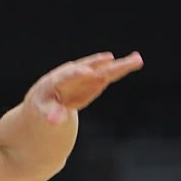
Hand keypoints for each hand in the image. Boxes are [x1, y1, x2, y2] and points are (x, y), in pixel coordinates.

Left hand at [26, 51, 142, 124]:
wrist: (47, 95)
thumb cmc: (44, 103)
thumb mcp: (44, 110)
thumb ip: (51, 114)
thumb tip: (55, 121)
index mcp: (55, 81)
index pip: (65, 77)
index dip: (74, 74)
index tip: (84, 71)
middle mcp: (72, 74)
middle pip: (88, 69)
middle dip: (100, 65)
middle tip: (112, 59)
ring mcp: (85, 75)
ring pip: (103, 69)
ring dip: (118, 65)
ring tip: (137, 59)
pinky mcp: (94, 78)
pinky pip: (109, 73)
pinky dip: (120, 69)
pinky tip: (134, 61)